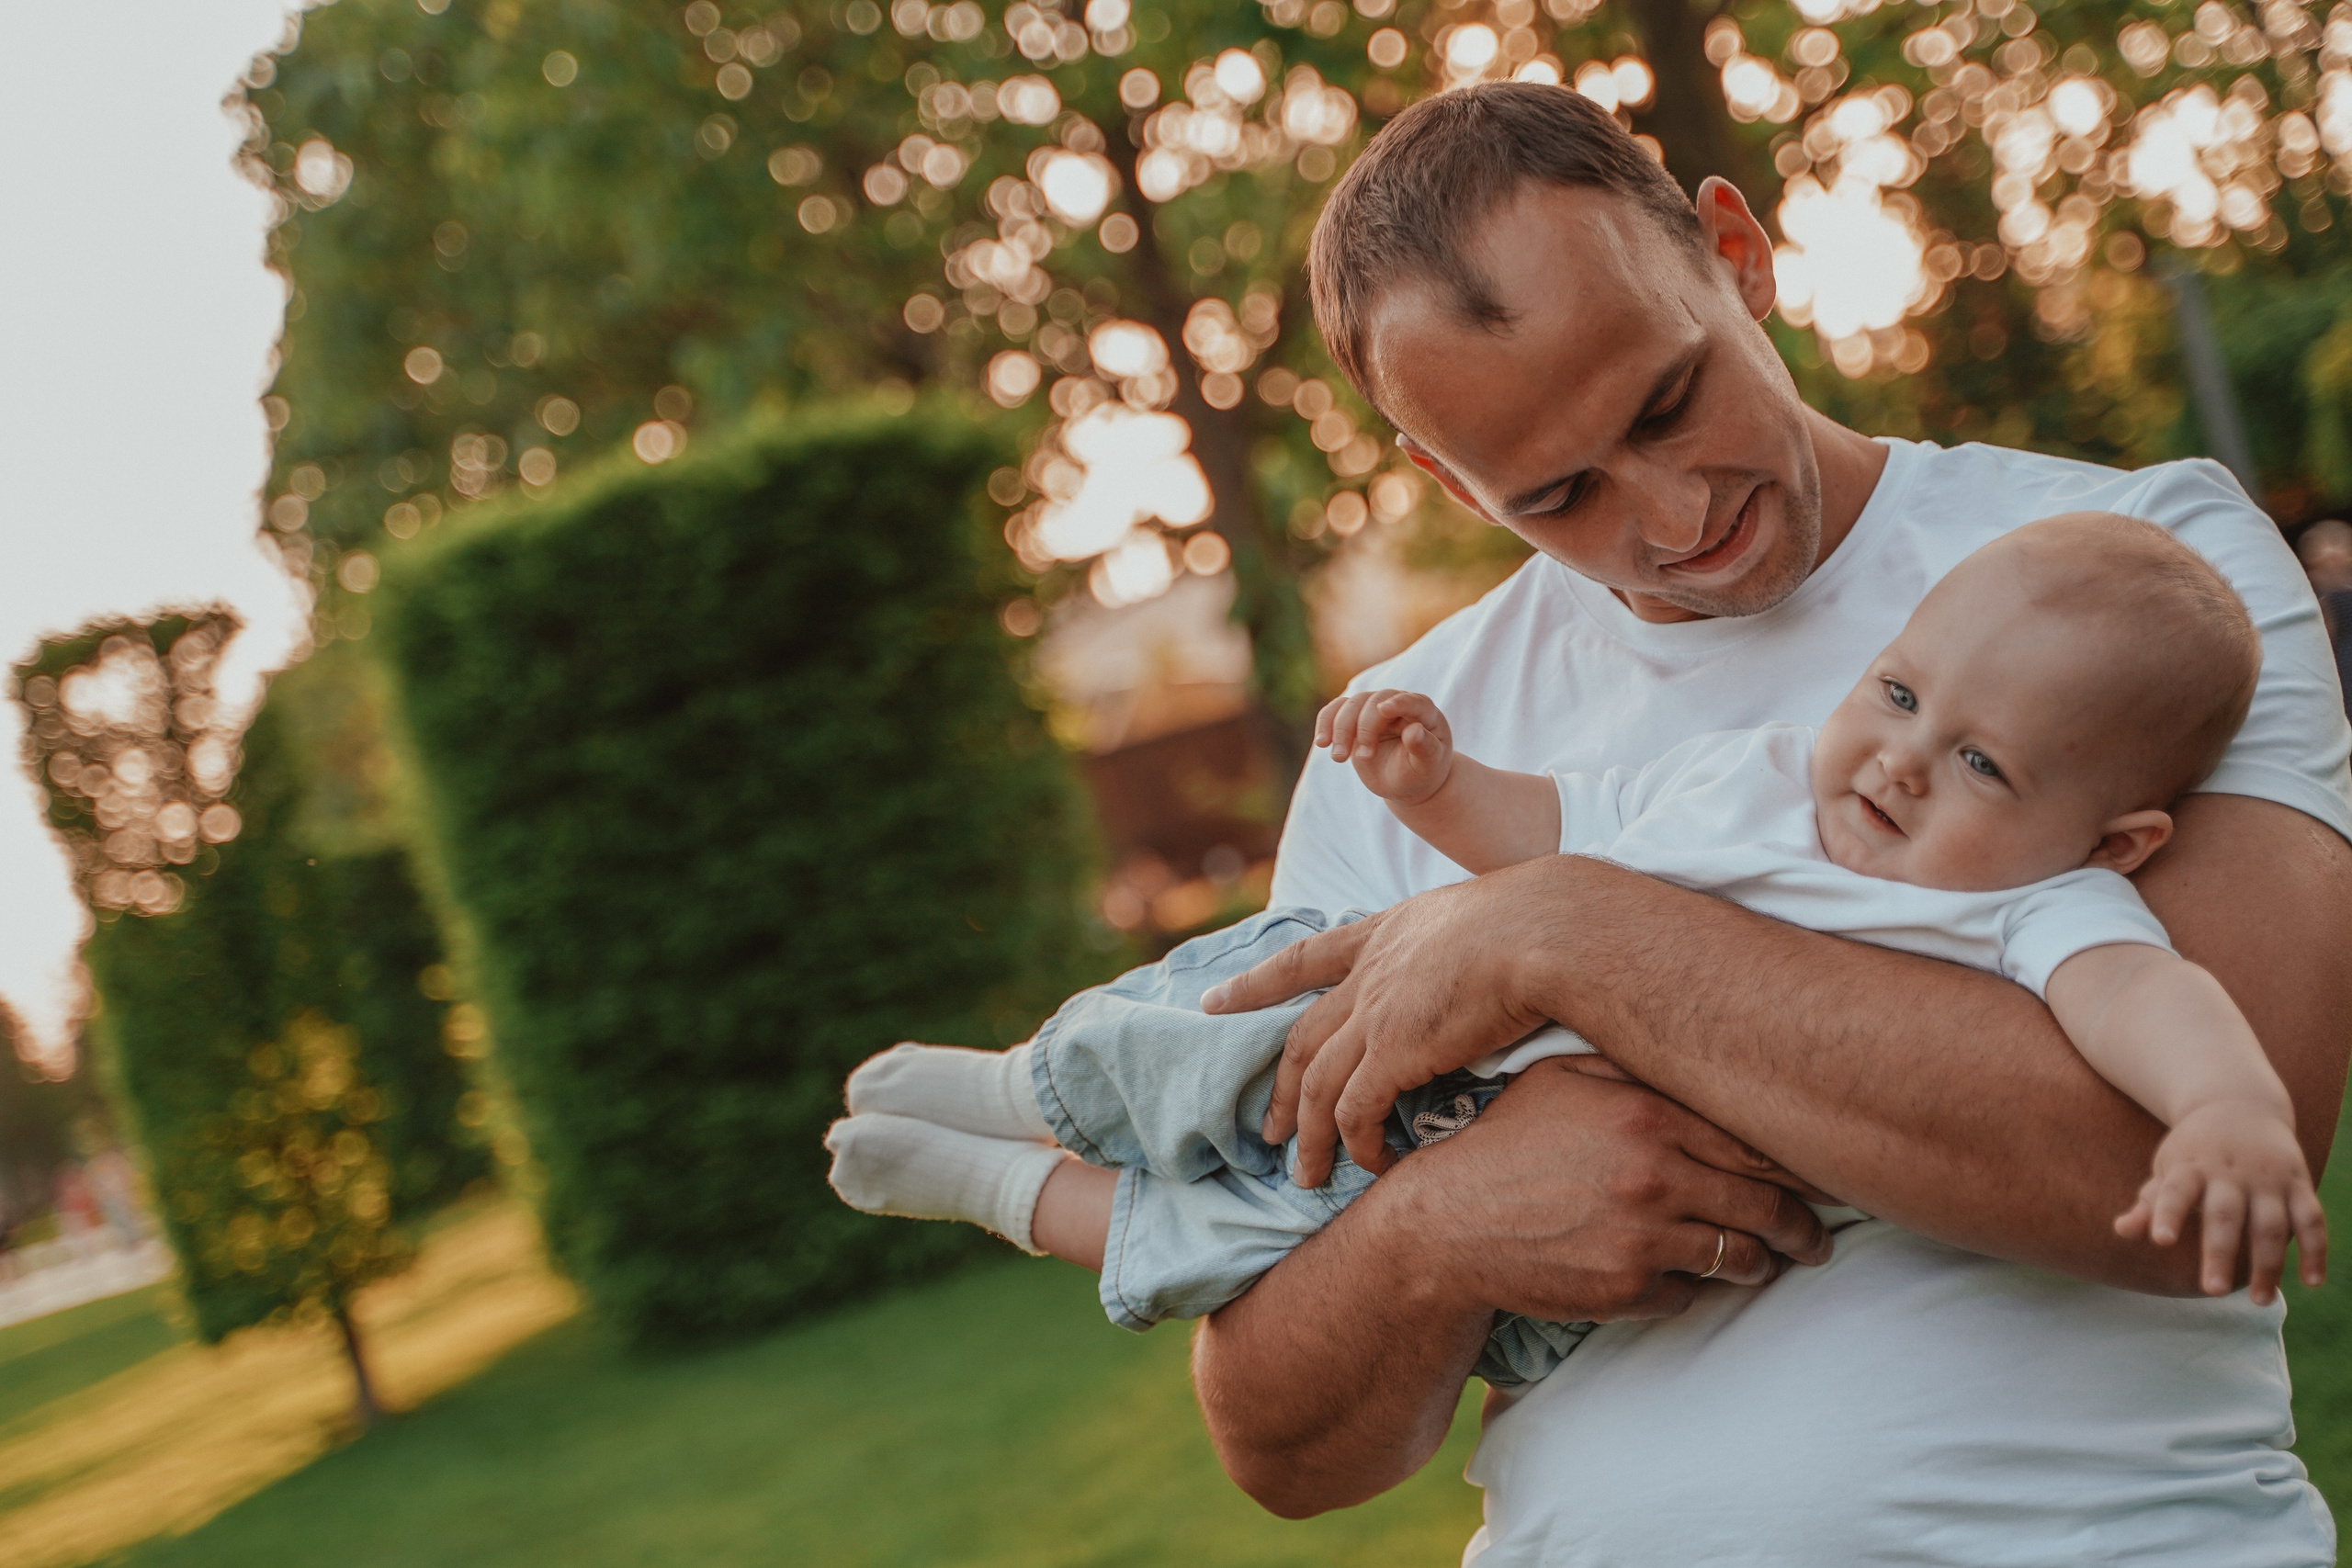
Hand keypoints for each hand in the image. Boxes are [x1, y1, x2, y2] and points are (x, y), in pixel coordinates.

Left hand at [1205, 865, 1564, 1185]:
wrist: (1546, 929)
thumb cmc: (1541, 921)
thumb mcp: (1483, 916)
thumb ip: (1463, 947)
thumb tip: (1490, 965)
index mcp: (1384, 933)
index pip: (1304, 959)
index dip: (1256, 984)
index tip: (1215, 1003)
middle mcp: (1368, 974)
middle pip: (1302, 1040)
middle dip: (1278, 1090)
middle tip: (1266, 1131)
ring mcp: (1374, 1013)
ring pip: (1316, 1086)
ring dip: (1308, 1136)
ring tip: (1306, 1175)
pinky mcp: (1393, 1052)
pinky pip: (1355, 1112)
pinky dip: (1356, 1144)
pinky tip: (1370, 1166)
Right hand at [1314, 689, 1452, 805]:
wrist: (1404, 782)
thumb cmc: (1421, 772)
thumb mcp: (1427, 765)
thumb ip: (1424, 747)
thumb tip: (1415, 730)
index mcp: (1423, 713)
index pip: (1412, 701)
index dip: (1399, 703)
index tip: (1384, 709)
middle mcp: (1397, 704)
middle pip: (1375, 702)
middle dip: (1365, 728)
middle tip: (1363, 758)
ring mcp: (1373, 708)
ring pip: (1351, 705)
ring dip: (1341, 729)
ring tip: (1338, 758)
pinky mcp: (1353, 717)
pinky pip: (1334, 711)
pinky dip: (1325, 724)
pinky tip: (1322, 742)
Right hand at [1379, 1059, 1833, 1322]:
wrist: (1442, 1226)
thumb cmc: (1501, 1145)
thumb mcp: (1557, 1080)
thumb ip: (1630, 1068)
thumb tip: (1695, 1056)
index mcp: (1644, 1114)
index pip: (1754, 1141)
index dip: (1799, 1162)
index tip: (1820, 1171)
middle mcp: (1653, 1174)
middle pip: (1766, 1205)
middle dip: (1802, 1226)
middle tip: (1816, 1236)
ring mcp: (1642, 1238)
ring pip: (1739, 1257)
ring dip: (1761, 1263)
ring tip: (1768, 1262)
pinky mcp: (1626, 1290)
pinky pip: (1690, 1295)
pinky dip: (1693, 1288)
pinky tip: (1686, 1276)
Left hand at [2114, 1099, 2327, 1302]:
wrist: (2238, 1104)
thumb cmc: (2194, 1151)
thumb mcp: (2168, 1168)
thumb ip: (2150, 1203)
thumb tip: (2121, 1231)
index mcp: (2189, 1167)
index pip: (2175, 1191)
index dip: (2167, 1214)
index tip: (2161, 1240)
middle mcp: (2230, 1173)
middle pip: (2225, 1215)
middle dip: (2220, 1253)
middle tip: (2212, 1291)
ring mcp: (2268, 1179)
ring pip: (2271, 1225)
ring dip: (2268, 1264)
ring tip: (2260, 1301)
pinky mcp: (2299, 1183)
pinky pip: (2312, 1219)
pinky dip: (2316, 1249)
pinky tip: (2312, 1282)